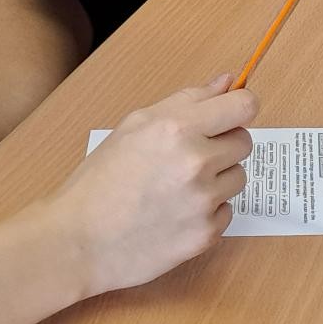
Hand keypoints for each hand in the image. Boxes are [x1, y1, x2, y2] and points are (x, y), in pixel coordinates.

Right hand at [46, 74, 257, 295]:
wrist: (78, 241)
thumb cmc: (100, 180)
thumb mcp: (135, 126)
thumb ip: (187, 101)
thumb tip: (228, 82)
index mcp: (177, 128)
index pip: (244, 107)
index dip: (239, 108)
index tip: (230, 116)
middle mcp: (197, 163)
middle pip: (244, 142)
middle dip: (223, 145)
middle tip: (189, 156)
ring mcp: (204, 201)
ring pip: (238, 178)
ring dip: (217, 180)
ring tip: (176, 188)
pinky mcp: (206, 234)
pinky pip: (226, 211)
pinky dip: (207, 211)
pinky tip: (175, 213)